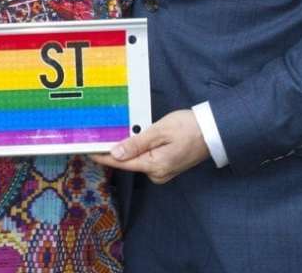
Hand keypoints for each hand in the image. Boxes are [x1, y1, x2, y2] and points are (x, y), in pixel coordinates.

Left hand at [91, 109, 209, 183]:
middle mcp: (158, 174)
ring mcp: (163, 172)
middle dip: (115, 150)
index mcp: (155, 166)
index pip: (122, 163)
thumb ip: (136, 143)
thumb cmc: (189, 128)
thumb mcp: (160, 131)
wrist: (214, 131)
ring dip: (128, 148)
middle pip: (129, 162)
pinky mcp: (166, 166)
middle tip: (100, 135)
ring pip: (138, 160)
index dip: (103, 156)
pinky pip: (147, 158)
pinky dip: (140, 149)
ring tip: (116, 133)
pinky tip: (136, 138)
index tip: (87, 151)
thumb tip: (115, 154)